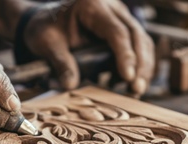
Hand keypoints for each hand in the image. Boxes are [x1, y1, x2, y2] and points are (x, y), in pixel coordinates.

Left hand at [23, 0, 154, 94]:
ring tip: (135, 90)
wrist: (44, 21)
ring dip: (143, 66)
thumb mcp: (47, 44)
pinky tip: (125, 84)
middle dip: (141, 64)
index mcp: (92, 5)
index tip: (128, 77)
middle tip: (137, 88)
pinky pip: (137, 47)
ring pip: (142, 41)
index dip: (125, 55)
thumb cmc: (45, 29)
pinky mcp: (122, 29)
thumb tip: (70, 85)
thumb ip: (60, 63)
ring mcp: (119, 17)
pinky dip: (136, 66)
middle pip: (136, 35)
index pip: (117, 32)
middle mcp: (112, 7)